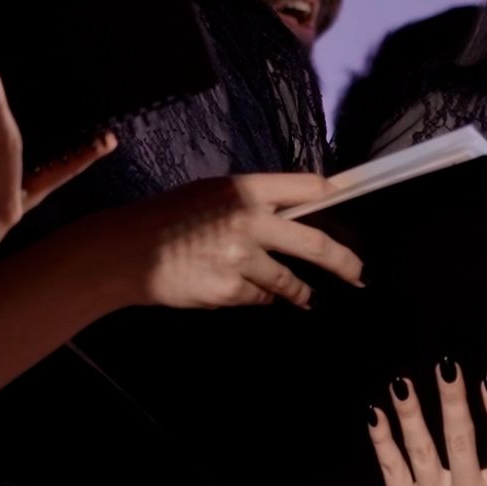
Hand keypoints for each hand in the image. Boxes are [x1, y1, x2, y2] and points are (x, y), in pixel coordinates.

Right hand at [98, 172, 363, 310]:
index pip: (308, 187)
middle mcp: (251, 220)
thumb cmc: (169, 217)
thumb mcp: (213, 193)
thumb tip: (294, 216)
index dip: (332, 196)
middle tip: (359, 275)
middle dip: (344, 263)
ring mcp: (241, 257)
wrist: (127, 250)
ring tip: (306, 298)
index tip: (348, 206)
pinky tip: (242, 290)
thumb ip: (253, 202)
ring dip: (300, 292)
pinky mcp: (229, 289)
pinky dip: (257, 297)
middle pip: (316, 242)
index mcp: (247, 189)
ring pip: (288, 280)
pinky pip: (259, 297)